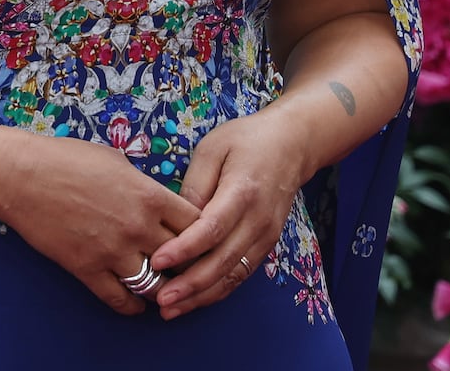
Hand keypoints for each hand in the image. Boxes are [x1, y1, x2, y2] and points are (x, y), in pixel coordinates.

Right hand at [0, 133, 200, 316]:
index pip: (197, 223)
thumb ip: (143, 184)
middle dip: (187, 263)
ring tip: (163, 287)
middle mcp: (138, 226)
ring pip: (156, 286)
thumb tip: (157, 199)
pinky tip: (136, 303)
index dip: (201, 231)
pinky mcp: (88, 270)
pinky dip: (133, 306)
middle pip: (182, 258)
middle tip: (185, 267)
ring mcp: (113, 251)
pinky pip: (121, 300)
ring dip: (162, 288)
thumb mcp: (116, 159)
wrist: (23, 175)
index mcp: (149, 194)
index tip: (197, 236)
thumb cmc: (67, 158)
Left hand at [146, 108, 307, 318]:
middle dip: (190, 285)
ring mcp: (265, 237)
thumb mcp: (213, 148)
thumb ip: (195, 184)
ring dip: (202, 296)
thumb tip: (176, 218)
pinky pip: (241, 274)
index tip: (157, 261)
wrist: (291, 145)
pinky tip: (196, 299)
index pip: (211, 229)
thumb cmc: (246, 140)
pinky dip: (218, 290)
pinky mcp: (266, 245)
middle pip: (222, 262)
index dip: (184, 249)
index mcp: (242, 193)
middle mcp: (257, 221)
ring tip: (172, 309)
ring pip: (233, 276)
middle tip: (160, 300)